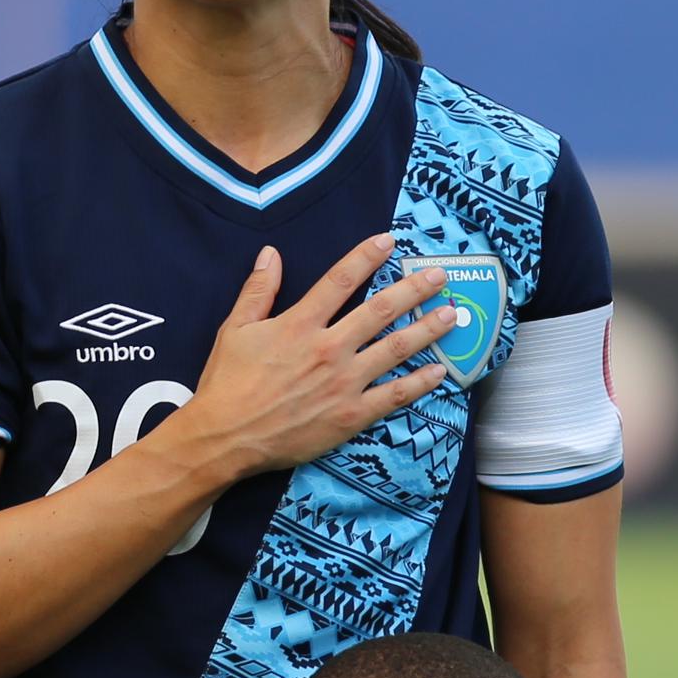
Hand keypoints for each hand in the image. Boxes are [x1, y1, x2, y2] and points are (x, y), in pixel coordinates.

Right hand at [151, 235, 456, 486]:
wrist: (225, 437)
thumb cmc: (227, 383)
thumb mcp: (234, 329)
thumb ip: (258, 290)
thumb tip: (271, 254)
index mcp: (299, 324)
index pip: (340, 280)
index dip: (366, 256)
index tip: (389, 241)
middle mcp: (328, 348)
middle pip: (380, 311)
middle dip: (413, 290)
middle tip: (439, 276)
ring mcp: (344, 383)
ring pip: (395, 349)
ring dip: (427, 329)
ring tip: (451, 315)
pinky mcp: (351, 415)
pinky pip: (393, 395)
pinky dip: (419, 382)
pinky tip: (439, 370)